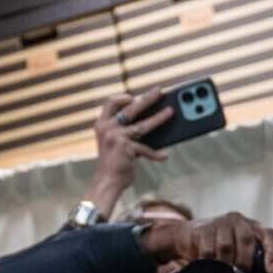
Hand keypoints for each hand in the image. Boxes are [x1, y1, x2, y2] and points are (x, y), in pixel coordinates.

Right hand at [86, 89, 171, 213]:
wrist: (106, 181)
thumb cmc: (113, 162)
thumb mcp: (114, 141)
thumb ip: (124, 129)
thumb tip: (150, 118)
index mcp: (101, 124)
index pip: (110, 103)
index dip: (122, 97)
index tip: (134, 96)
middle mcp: (107, 128)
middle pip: (131, 108)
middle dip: (147, 98)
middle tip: (160, 91)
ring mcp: (116, 137)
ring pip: (142, 125)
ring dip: (159, 118)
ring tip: (171, 112)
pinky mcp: (126, 148)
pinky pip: (145, 149)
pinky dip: (155, 154)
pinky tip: (163, 156)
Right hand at [138, 211, 272, 272]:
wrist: (187, 236)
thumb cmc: (220, 247)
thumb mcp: (243, 253)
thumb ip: (263, 264)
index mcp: (253, 226)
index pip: (270, 236)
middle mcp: (238, 220)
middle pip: (247, 240)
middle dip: (245, 262)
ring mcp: (219, 223)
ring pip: (226, 247)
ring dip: (225, 264)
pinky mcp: (202, 229)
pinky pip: (208, 250)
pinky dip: (209, 263)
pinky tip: (209, 267)